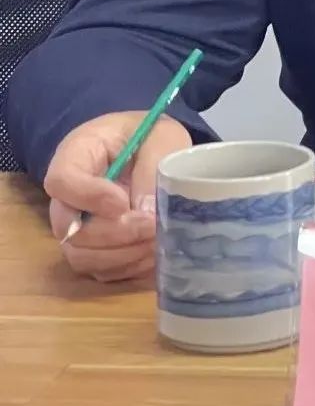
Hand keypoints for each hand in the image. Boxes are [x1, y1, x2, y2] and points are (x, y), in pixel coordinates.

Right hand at [43, 111, 191, 282]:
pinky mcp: (95, 248)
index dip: (89, 198)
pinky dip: (128, 267)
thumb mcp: (160, 137)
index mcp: (76, 154)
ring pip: (82, 256)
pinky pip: (100, 270)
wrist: (148, 146)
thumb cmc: (150, 135)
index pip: (62, 181)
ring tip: (158, 240)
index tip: (123, 203)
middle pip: (69, 228)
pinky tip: (156, 252)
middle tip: (152, 225)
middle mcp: (67, 196)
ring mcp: (78, 226)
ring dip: (122, 255)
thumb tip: (147, 213)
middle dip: (115, 233)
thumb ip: (153, 167)